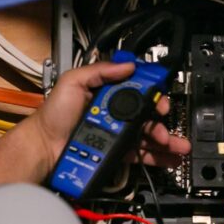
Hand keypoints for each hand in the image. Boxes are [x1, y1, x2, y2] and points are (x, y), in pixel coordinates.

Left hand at [25, 61, 190, 173]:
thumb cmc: (53, 115)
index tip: (161, 101)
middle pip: (146, 117)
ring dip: (166, 141)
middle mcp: (114, 114)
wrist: (44, 148)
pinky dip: (156, 157)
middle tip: (165, 129)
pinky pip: (139, 154)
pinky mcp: (115, 153)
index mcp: (107, 94)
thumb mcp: (73, 81)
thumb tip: (127, 65)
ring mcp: (115, 135)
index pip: (137, 92)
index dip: (153, 95)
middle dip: (162, 123)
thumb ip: (99, 70)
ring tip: (179, 147)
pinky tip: (170, 158)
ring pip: (147, 137)